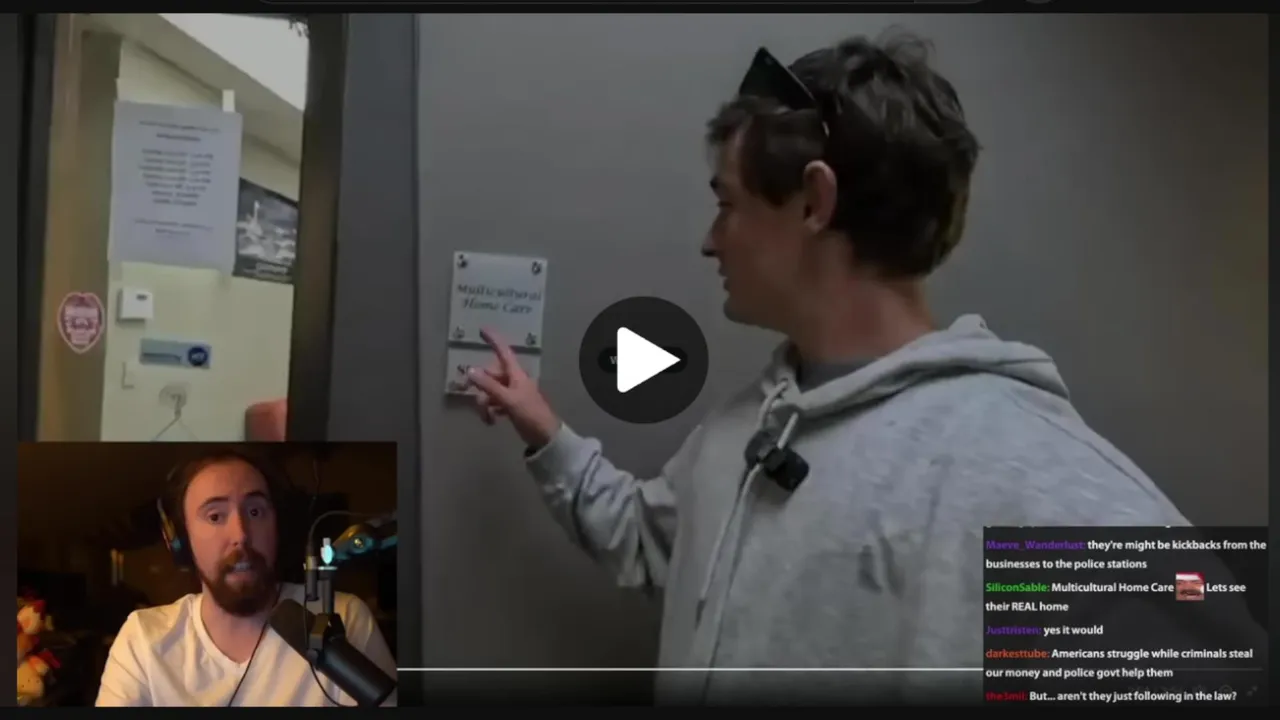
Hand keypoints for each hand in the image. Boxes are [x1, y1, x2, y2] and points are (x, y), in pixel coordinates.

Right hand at [466, 328, 561, 448]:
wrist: (545, 436)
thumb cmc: (530, 414)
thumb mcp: (508, 399)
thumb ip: (489, 385)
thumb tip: (470, 370)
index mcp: (516, 374)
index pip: (503, 352)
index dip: (494, 340)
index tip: (482, 329)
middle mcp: (513, 380)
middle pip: (490, 375)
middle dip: (481, 388)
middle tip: (472, 398)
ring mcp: (512, 393)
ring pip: (490, 391)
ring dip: (485, 403)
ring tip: (487, 418)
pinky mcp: (511, 406)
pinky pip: (494, 403)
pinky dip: (490, 411)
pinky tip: (491, 422)